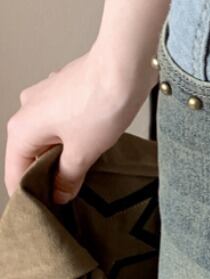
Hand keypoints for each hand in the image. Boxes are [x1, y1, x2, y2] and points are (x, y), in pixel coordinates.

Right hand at [4, 43, 157, 202]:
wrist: (124, 65)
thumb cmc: (100, 102)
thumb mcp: (82, 152)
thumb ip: (67, 178)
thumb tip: (59, 194)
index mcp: (22, 128)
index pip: (14, 172)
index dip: (28, 195)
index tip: (44, 213)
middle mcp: (28, 109)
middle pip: (30, 155)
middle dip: (47, 177)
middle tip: (67, 200)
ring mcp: (45, 97)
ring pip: (48, 138)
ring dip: (62, 157)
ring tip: (83, 177)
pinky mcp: (64, 91)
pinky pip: (61, 123)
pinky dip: (72, 139)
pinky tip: (91, 150)